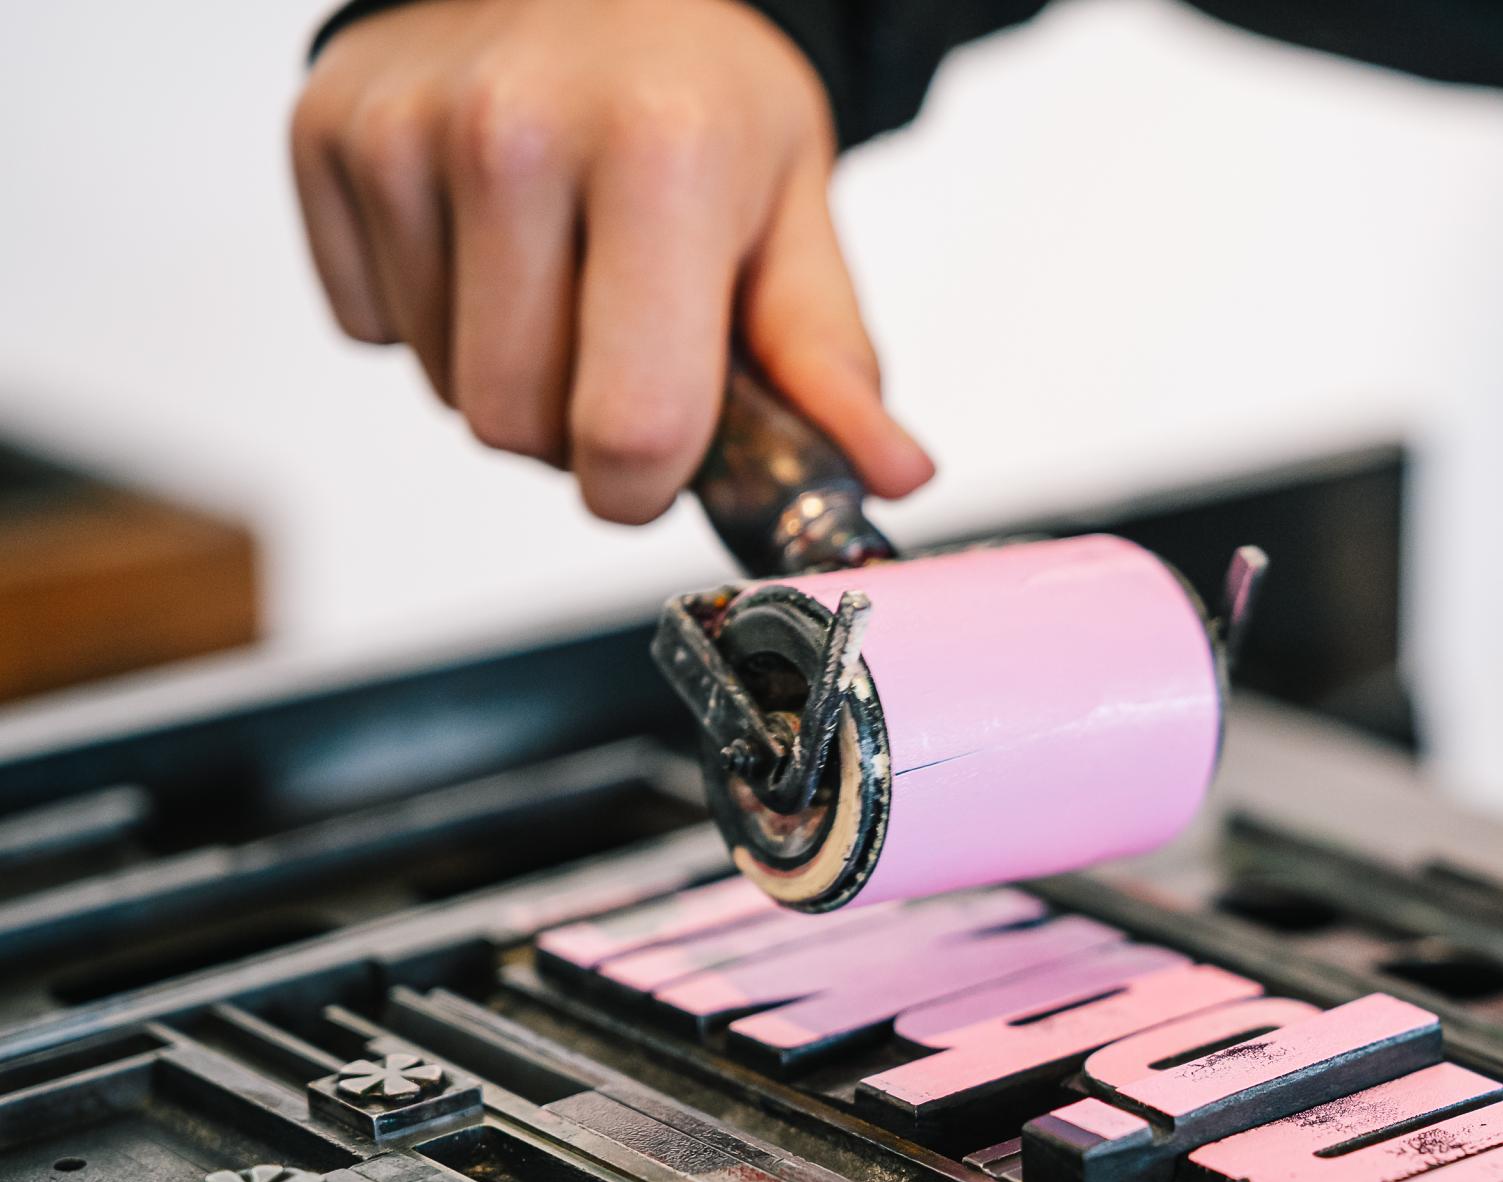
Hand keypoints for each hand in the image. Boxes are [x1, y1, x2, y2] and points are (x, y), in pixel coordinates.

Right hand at [291, 0, 932, 522]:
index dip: (646, 486)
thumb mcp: (795, 210)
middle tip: (619, 350)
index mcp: (661, 157)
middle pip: (516, 425)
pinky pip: (371, 329)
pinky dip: (432, 319)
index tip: (664, 460)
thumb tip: (894, 474)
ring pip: (444, 390)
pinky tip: (485, 240)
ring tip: (559, 280)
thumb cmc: (700, 93)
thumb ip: (829, 359)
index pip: (631, 426)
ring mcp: (402, 131)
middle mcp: (515, 133)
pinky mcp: (326, 135)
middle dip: (574, 435)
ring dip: (508, 376)